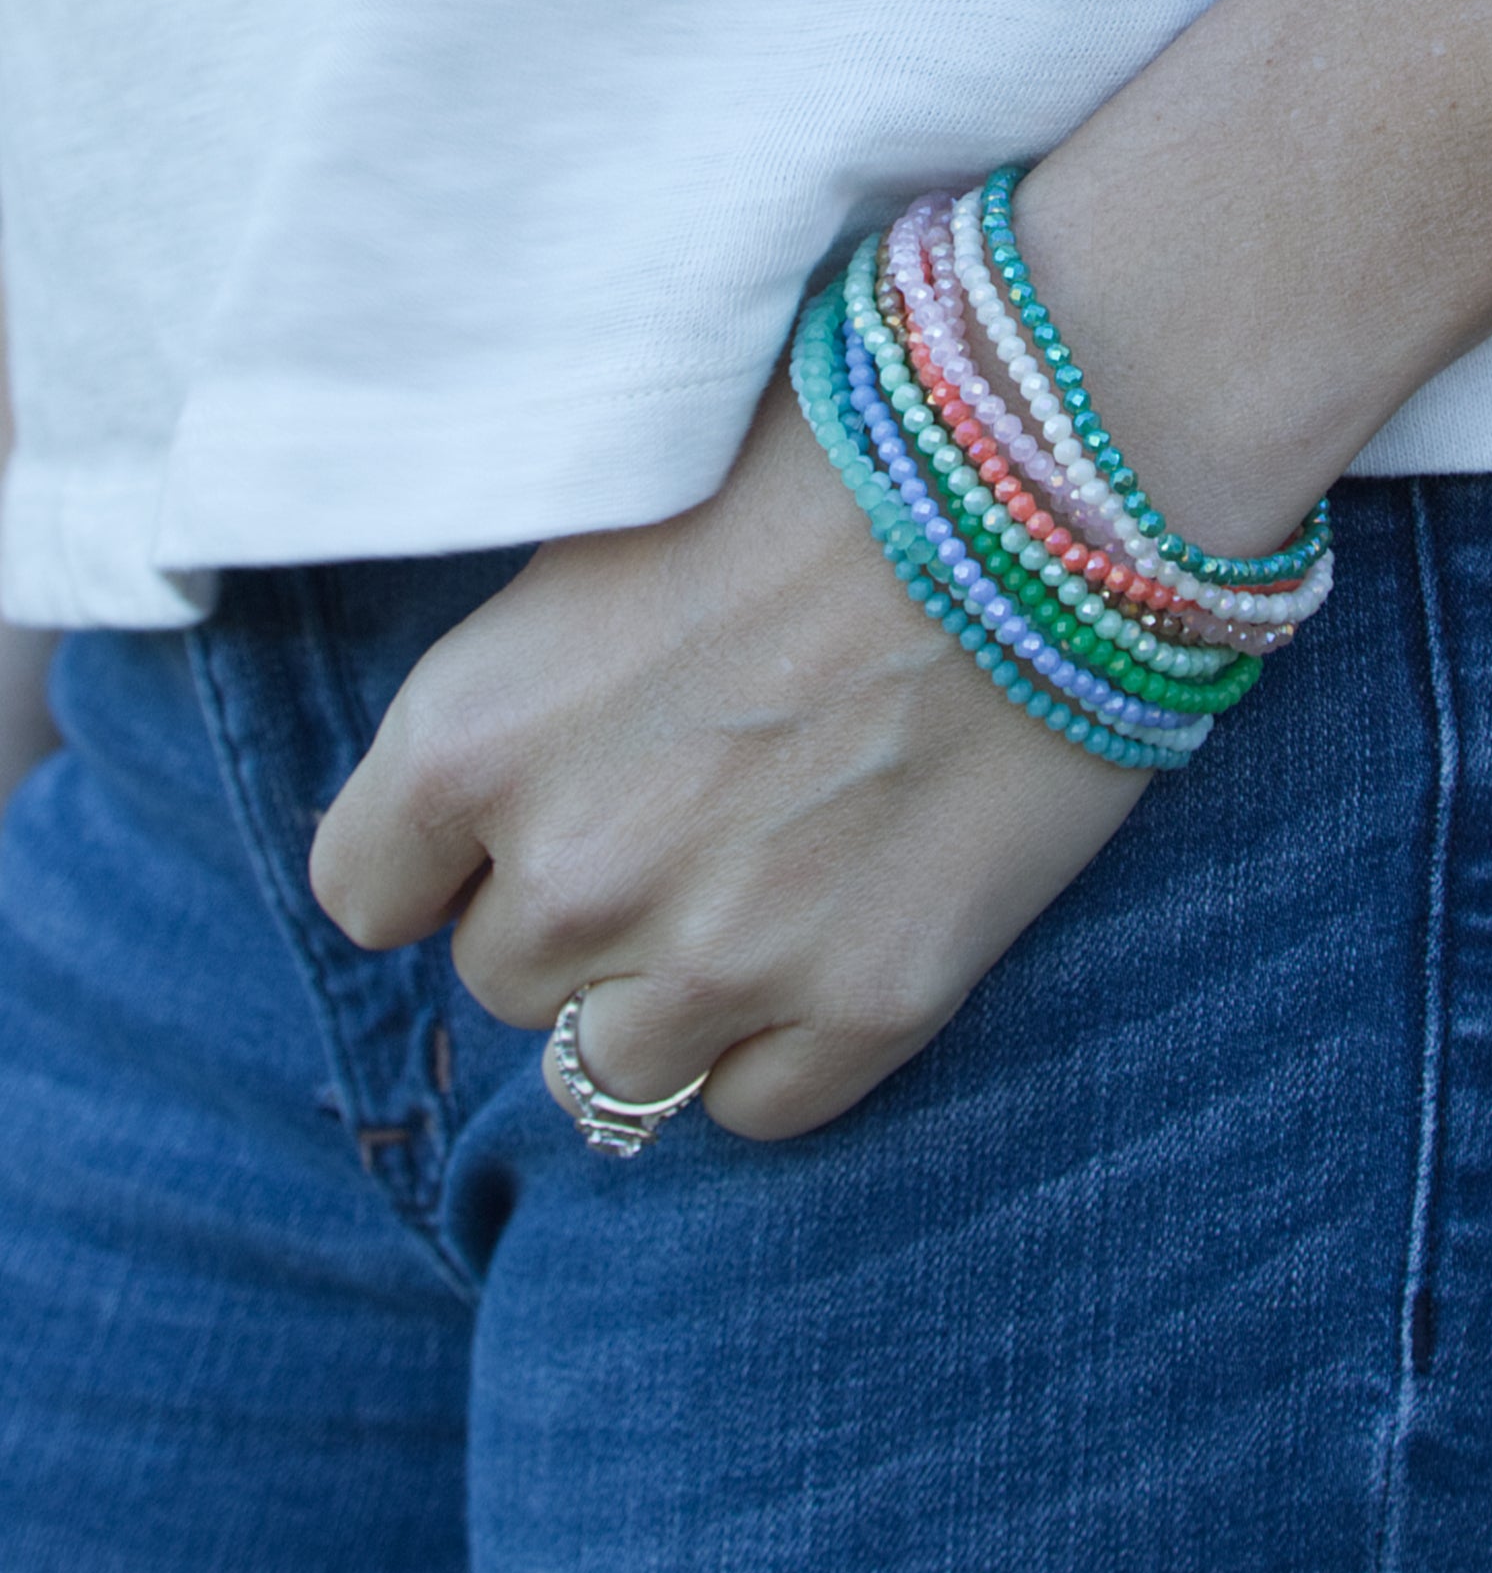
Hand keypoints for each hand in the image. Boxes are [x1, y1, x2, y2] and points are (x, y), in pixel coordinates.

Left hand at [308, 367, 1147, 1139]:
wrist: (1044, 478)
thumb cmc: (827, 465)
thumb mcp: (609, 539)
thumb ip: (527, 693)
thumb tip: (513, 780)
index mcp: (470, 736)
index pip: (367, 893)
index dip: (447, 860)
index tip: (520, 827)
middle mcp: (573, 870)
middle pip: (505, 980)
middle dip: (580, 915)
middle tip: (689, 823)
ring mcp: (723, 954)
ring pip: (617, 1067)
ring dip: (669, 995)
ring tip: (760, 891)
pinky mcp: (870, 1002)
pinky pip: (757, 1107)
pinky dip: (779, 1048)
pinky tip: (834, 943)